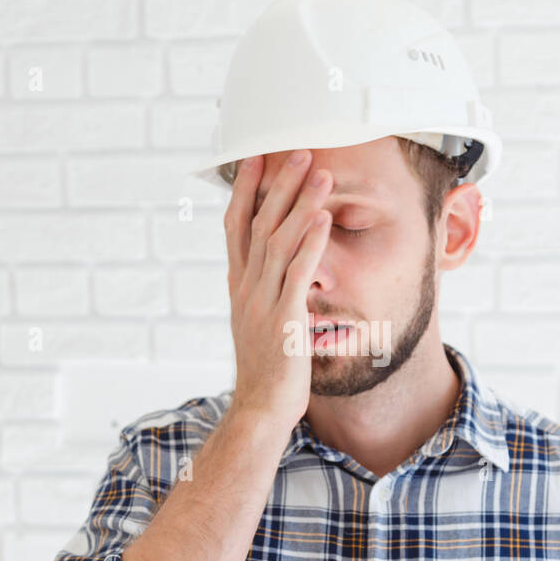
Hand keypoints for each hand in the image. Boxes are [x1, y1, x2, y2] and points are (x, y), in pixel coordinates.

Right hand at [223, 149, 332, 429]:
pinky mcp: (284, 319)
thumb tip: (267, 269)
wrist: (260, 408)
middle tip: (297, 152)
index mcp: (238, 286)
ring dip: (300, 204)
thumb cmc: (266, 368)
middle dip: (279, 185)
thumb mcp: (256, 322)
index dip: (244, 190)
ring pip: (279, 242)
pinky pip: (297, 273)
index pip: (235, 226)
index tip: (254, 157)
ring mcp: (263, 302)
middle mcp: (246, 287)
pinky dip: (310, 244)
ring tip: (320, 173)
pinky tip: (324, 219)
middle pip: (259, 224)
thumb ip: (261, 291)